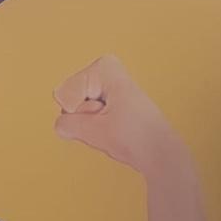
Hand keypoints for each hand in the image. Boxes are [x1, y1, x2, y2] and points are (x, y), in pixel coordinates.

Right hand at [53, 55, 182, 176]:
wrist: (160, 153)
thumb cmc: (137, 137)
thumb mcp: (94, 131)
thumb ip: (67, 124)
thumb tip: (61, 125)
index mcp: (104, 67)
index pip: (64, 95)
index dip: (83, 112)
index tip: (107, 116)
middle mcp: (104, 72)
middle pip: (69, 102)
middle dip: (85, 119)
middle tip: (110, 124)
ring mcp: (105, 89)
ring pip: (76, 113)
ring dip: (91, 127)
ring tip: (114, 129)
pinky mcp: (107, 104)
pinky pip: (85, 120)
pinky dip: (96, 130)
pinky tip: (114, 132)